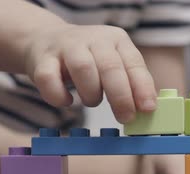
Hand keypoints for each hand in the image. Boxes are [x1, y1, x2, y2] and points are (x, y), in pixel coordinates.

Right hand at [23, 24, 156, 122]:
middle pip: (110, 66)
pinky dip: (58, 95)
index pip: (134, 63)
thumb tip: (147, 109)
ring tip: (92, 101)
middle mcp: (93, 39)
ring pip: (83, 68)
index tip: (148, 109)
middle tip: (125, 117)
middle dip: (121, 96)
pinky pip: (48, 79)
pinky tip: (67, 101)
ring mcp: (66, 47)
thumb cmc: (90, 60)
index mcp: (117, 40)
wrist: (45, 39)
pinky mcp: (42, 59)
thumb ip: (130, 83)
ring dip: (91, 93)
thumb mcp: (114, 65)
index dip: (143, 87)